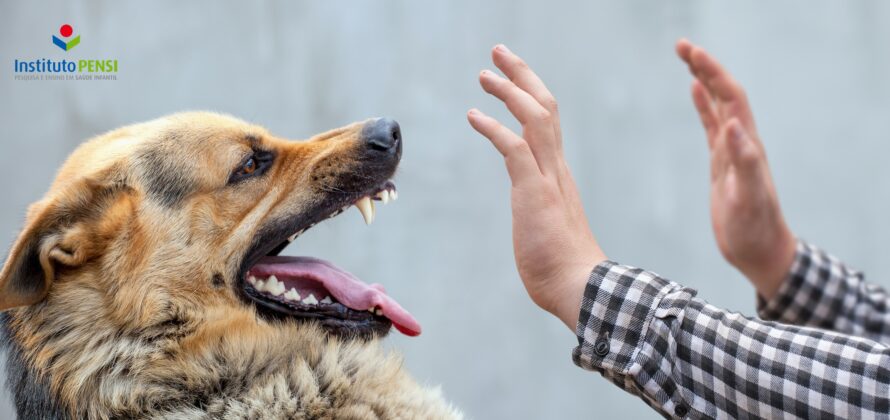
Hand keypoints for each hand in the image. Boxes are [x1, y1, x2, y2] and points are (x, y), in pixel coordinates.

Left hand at [467, 45, 605, 329]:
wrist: (580, 288)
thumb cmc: (563, 268)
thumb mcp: (547, 229)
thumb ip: (540, 214)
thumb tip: (535, 220)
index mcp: (558, 174)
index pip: (548, 122)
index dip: (530, 94)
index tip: (512, 78)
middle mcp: (556, 168)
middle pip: (545, 106)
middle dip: (522, 75)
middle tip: (499, 53)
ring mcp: (548, 178)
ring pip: (535, 117)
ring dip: (509, 91)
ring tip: (484, 74)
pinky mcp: (534, 192)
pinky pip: (514, 148)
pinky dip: (493, 127)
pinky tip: (473, 115)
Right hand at [676, 39, 795, 299]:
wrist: (759, 250)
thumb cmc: (754, 228)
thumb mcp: (749, 197)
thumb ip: (745, 160)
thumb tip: (732, 123)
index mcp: (747, 144)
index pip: (731, 97)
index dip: (713, 73)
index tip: (691, 53)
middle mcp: (741, 141)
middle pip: (723, 93)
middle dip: (705, 67)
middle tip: (681, 45)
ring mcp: (731, 151)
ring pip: (717, 105)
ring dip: (703, 79)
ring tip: (686, 58)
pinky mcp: (722, 163)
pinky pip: (711, 125)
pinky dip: (703, 105)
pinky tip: (694, 92)